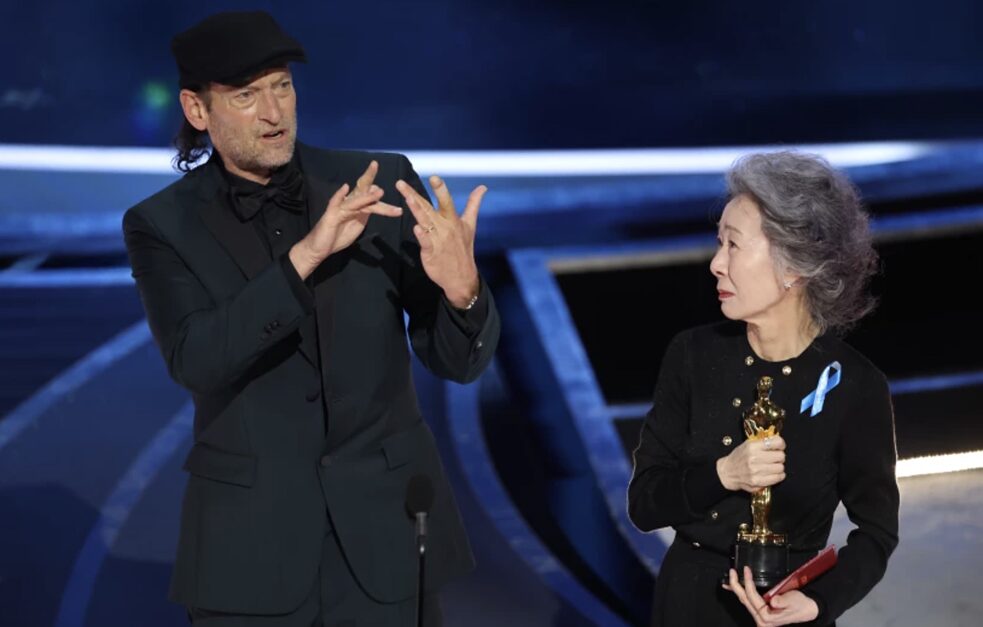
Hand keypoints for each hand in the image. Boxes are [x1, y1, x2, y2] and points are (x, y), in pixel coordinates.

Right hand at [289, 161, 402, 278]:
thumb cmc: (337, 238)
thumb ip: (365, 214)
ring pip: (355, 200)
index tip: (392, 190)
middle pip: (360, 189)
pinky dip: (339, 196)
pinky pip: (335, 204)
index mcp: (356, 207)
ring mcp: (339, 209)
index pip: (368, 195)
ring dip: (366, 196)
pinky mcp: (330, 216)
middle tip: (375, 164)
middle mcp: (347, 204)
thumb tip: (375, 202)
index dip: (378, 192)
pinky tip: (345, 188)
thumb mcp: (357, 226)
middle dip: (368, 177)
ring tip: (379, 192)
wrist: (319, 250)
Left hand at [395, 175, 486, 307]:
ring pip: (425, 222)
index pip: (446, 201)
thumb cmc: (464, 248)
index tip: (434, 177)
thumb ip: (474, 204)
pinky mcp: (431, 253)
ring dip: (416, 210)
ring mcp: (438, 240)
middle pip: (428, 208)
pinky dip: (422, 236)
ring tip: (407, 198)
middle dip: (414, 195)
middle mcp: (445, 227)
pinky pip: (426, 242)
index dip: (440, 189)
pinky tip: (416, 228)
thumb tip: (483, 187)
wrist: (462, 276)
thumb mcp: (470, 225)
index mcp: (453, 219)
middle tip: (401, 183)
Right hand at [716, 435, 785, 492]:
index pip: (777, 442)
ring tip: (772, 466)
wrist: (727, 472)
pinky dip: (778, 476)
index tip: (779, 446)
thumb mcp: (747, 444)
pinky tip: (773, 473)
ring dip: (778, 467)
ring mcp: (756, 471)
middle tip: (774, 457)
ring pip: (781, 468)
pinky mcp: (757, 482)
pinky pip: (777, 478)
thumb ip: (762, 442)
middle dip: (779, 456)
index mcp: (752, 446)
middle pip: (781, 456)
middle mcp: (754, 458)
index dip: (780, 444)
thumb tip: (779, 442)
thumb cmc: (738, 457)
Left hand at [723, 567, 818, 625]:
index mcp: (767, 617)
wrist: (807, 610)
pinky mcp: (761, 614)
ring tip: (731, 578)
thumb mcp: (793, 601)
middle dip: (735, 585)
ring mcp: (760, 618)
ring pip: (744, 601)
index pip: (752, 597)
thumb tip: (774, 601)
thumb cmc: (800, 605)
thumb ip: (783, 601)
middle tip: (732, 572)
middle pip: (744, 600)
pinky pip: (748, 602)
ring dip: (736, 589)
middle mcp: (762, 620)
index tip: (746, 569)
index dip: (748, 582)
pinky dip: (742, 593)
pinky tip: (734, 588)